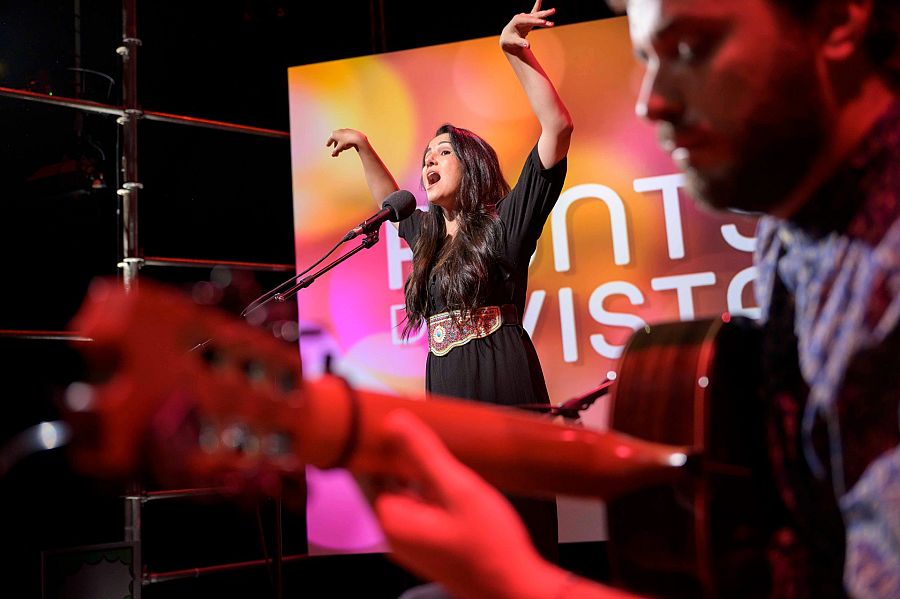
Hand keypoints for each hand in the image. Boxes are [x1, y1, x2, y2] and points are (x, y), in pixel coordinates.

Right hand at [326, 128, 367, 156]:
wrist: (356, 137)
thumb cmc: (347, 142)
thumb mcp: (340, 148)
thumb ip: (335, 151)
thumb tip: (333, 155)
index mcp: (334, 134)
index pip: (330, 139)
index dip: (329, 143)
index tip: (327, 145)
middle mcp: (338, 131)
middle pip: (336, 139)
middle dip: (336, 146)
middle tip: (337, 151)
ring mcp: (344, 130)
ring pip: (341, 138)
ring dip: (341, 144)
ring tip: (343, 149)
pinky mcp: (350, 131)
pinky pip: (346, 137)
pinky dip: (345, 141)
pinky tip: (347, 145)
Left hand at [371, 410, 552, 598]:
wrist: (514, 588)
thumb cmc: (491, 547)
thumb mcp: (458, 489)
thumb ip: (425, 454)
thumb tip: (396, 422)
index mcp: (393, 521)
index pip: (365, 474)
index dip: (374, 446)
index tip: (385, 422)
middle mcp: (396, 536)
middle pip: (385, 483)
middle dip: (399, 457)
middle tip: (417, 429)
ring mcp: (412, 544)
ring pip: (404, 495)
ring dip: (416, 474)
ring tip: (437, 450)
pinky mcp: (429, 546)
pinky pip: (419, 510)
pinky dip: (428, 491)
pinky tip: (450, 481)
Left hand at [500, 1, 555, 52]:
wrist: (507, 37)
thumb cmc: (509, 40)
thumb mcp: (513, 42)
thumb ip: (520, 43)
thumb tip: (528, 46)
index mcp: (516, 20)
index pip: (528, 21)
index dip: (536, 21)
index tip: (544, 22)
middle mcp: (521, 17)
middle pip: (534, 16)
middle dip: (543, 15)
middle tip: (553, 11)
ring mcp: (525, 17)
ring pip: (536, 15)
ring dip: (545, 13)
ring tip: (554, 10)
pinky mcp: (529, 19)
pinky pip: (534, 12)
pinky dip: (537, 5)